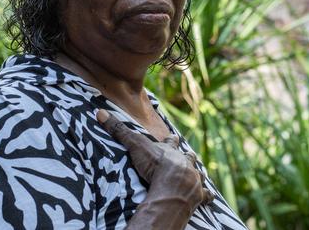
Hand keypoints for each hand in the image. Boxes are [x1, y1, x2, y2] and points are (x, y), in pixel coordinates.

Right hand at [96, 109, 212, 229]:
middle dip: (188, 156)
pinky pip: (206, 195)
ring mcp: (194, 178)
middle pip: (188, 156)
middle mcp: (185, 162)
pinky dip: (206, 196)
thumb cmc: (154, 165)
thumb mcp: (135, 146)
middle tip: (189, 155)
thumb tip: (100, 112)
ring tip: (199, 175)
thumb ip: (119, 131)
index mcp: (172, 151)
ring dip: (198, 174)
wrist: (173, 187)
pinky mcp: (199, 195)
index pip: (172, 141)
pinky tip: (208, 197)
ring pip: (199, 174)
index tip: (174, 136)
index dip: (172, 139)